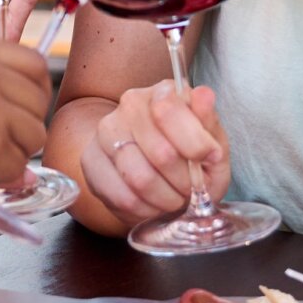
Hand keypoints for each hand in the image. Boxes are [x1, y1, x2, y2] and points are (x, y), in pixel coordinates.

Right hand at [78, 81, 229, 226]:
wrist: (157, 172)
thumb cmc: (189, 156)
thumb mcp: (212, 142)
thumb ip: (208, 123)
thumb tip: (204, 95)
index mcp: (162, 92)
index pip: (169, 110)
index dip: (196, 144)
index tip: (210, 158)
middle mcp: (130, 105)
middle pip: (160, 152)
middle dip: (184, 181)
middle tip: (190, 188)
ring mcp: (106, 132)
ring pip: (140, 178)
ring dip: (165, 198)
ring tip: (172, 198)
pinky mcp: (91, 160)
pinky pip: (122, 197)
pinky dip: (145, 210)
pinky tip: (153, 204)